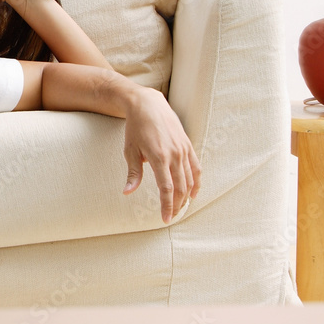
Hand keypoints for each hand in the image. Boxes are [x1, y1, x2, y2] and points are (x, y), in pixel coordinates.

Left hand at [121, 87, 200, 223]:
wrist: (148, 104)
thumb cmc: (135, 128)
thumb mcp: (130, 150)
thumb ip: (133, 173)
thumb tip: (127, 192)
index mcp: (159, 157)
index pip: (167, 188)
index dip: (167, 206)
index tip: (165, 219)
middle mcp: (174, 154)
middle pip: (180, 187)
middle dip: (177, 205)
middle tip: (171, 216)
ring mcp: (183, 149)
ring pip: (190, 179)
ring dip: (186, 196)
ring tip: (180, 208)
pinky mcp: (188, 145)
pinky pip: (196, 167)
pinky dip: (196, 182)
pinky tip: (193, 193)